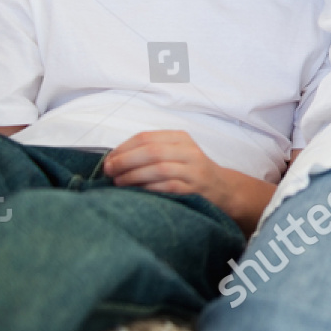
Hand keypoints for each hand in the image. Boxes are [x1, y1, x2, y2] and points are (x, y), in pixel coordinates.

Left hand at [103, 130, 230, 205]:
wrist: (222, 188)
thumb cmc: (189, 172)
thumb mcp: (175, 153)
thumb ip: (151, 152)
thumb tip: (113, 160)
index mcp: (180, 138)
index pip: (146, 137)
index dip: (123, 148)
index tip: (108, 160)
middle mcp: (189, 151)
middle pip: (151, 151)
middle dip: (125, 161)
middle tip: (108, 171)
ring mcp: (194, 170)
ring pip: (158, 168)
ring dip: (133, 176)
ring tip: (118, 183)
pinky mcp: (196, 188)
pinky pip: (167, 186)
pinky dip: (148, 188)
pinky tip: (137, 192)